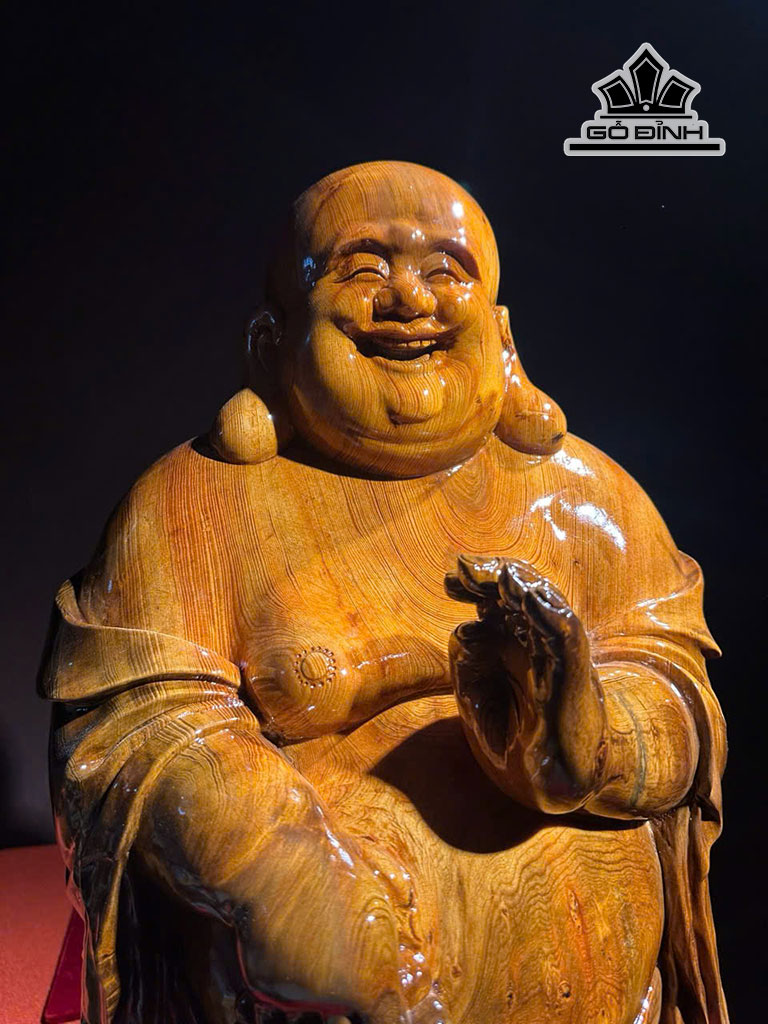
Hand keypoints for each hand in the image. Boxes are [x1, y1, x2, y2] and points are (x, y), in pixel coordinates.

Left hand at [446, 555, 606, 812]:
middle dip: (494, 576)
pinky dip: (552, 618)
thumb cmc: (515, 735)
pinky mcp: (573, 681)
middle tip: (463, 570)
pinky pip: (567, 642)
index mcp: (513, 642)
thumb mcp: (476, 694)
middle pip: (521, 593)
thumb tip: (465, 629)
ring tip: (503, 575)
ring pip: (547, 609)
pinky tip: (534, 601)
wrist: (555, 783)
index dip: (476, 583)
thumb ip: (468, 661)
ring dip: (525, 588)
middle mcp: (536, 643)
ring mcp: (556, 658)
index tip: (450, 580)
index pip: (498, 598)